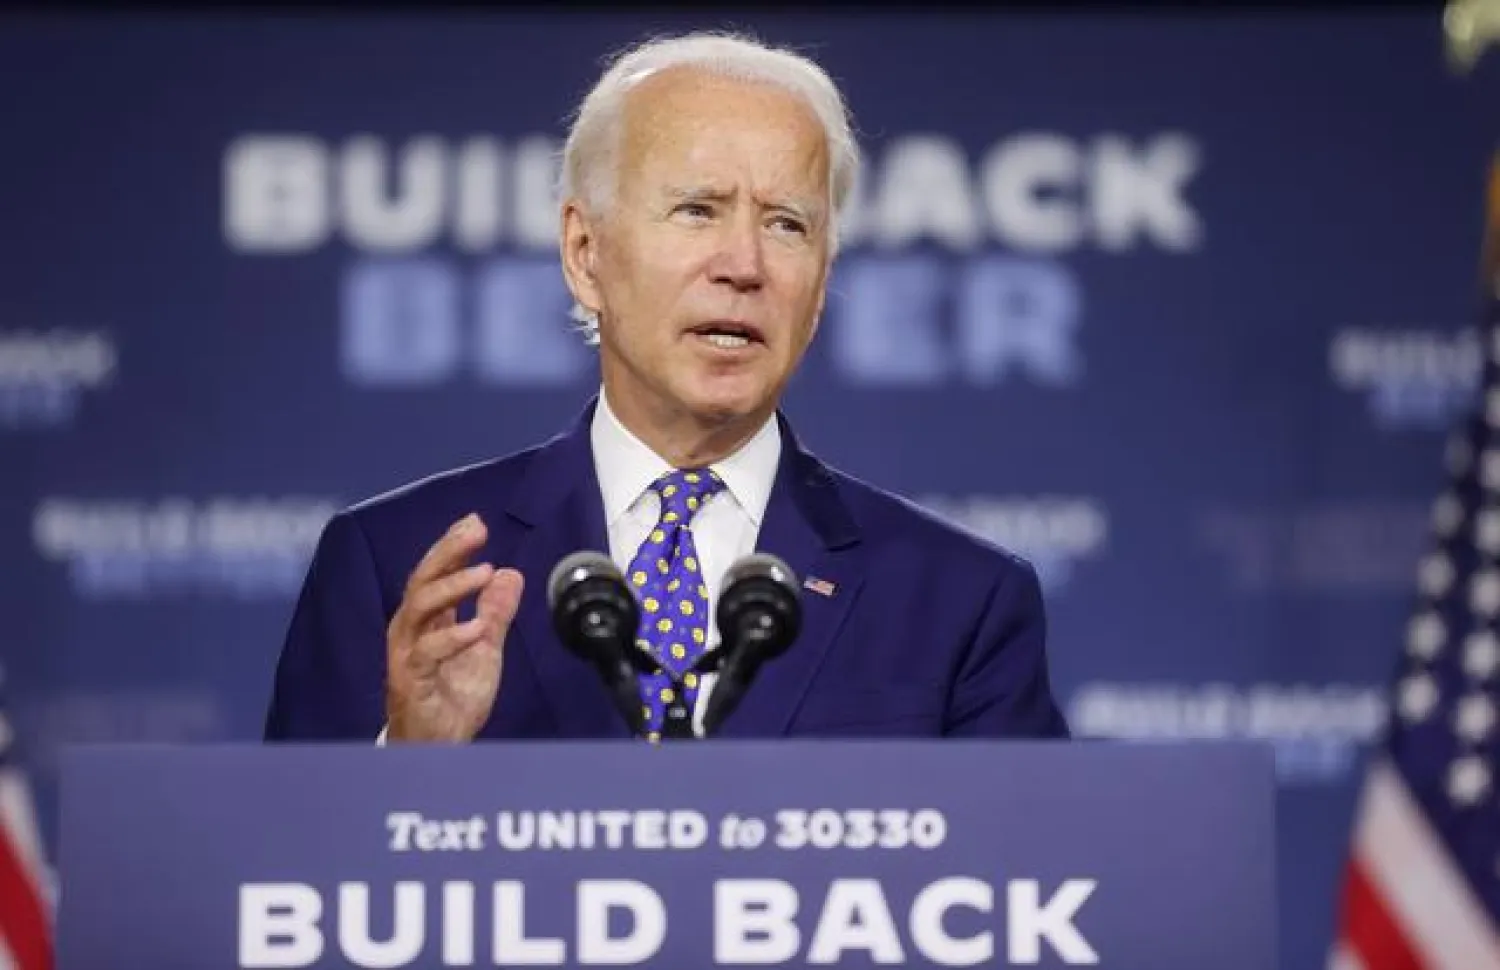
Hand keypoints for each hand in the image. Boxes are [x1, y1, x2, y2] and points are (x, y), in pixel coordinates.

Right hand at [385, 513, 522, 741]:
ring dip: (452, 586)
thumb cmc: (452, 698)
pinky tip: (476, 628)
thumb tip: (511, 574)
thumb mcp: (485, 650)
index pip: (436, 573)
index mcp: (427, 620)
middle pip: (423, 580)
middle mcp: (411, 630)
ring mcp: (407, 653)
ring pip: (419, 608)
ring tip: (483, 571)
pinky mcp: (410, 680)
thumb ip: (495, 613)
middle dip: (448, 551)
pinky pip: (427, 653)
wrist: (438, 747)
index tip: (475, 521)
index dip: (453, 546)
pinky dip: (452, 637)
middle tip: (476, 531)